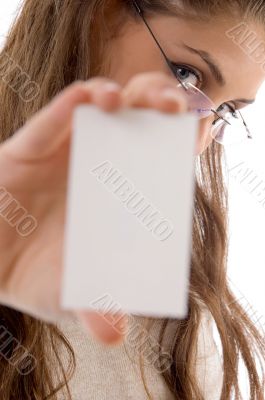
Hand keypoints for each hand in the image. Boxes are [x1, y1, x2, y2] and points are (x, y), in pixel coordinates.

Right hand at [0, 72, 186, 343]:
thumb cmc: (35, 273)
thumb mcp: (71, 293)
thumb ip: (95, 306)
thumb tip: (114, 334)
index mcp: (119, 195)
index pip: (160, 157)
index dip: (181, 140)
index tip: (199, 133)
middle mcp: (99, 166)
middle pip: (139, 119)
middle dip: (162, 103)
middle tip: (177, 109)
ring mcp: (67, 151)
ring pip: (104, 104)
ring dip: (128, 94)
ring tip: (145, 102)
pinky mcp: (32, 146)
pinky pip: (56, 117)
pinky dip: (75, 105)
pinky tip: (91, 100)